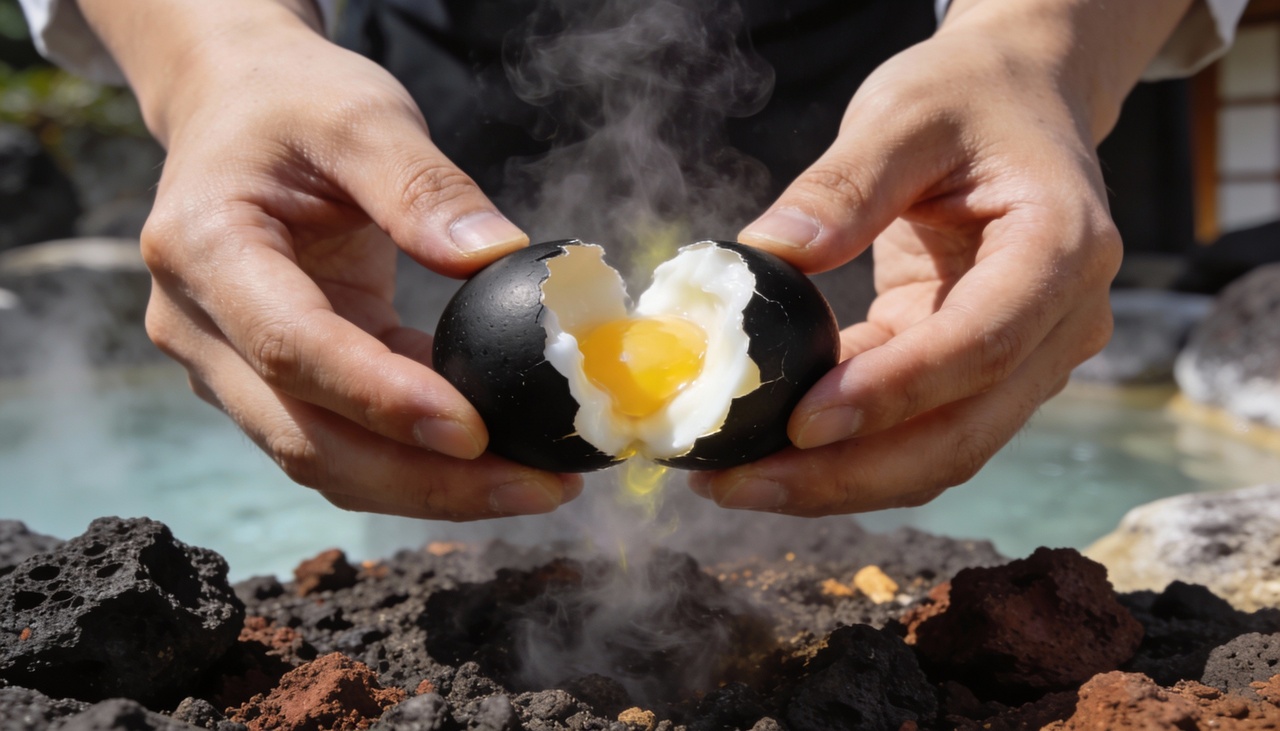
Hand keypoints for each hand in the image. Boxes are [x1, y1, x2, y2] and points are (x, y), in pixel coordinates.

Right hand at [81, 0, 580, 519]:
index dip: (382, 400)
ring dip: (429, 487)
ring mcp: (230, 365)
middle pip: (308, 438)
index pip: (293, 348)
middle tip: (537, 491)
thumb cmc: (293, 103)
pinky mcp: (277, 379)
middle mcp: (201, 326)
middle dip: (425, 480)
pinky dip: (420, 459)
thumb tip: (496, 257)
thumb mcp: (360, 115)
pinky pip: (347, 439)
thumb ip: (422, 185)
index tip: (474, 432)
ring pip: (326, 460)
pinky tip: (498, 456)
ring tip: (534, 486)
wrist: (236, 109)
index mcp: (205, 248)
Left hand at [690, 0, 1191, 514]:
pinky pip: (914, 432)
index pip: (980, 346)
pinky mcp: (976, 372)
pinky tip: (767, 451)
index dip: (892, 393)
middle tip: (736, 481)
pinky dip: (843, 453)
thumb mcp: (904, 114)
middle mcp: (1061, 323)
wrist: (1019, 103)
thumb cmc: (969, 98)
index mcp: (1062, 249)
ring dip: (836, 482)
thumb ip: (843, 184)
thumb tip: (767, 257)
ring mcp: (1025, 358)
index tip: (800, 422)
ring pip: (938, 453)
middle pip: (960, 432)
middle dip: (845, 473)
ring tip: (733, 481)